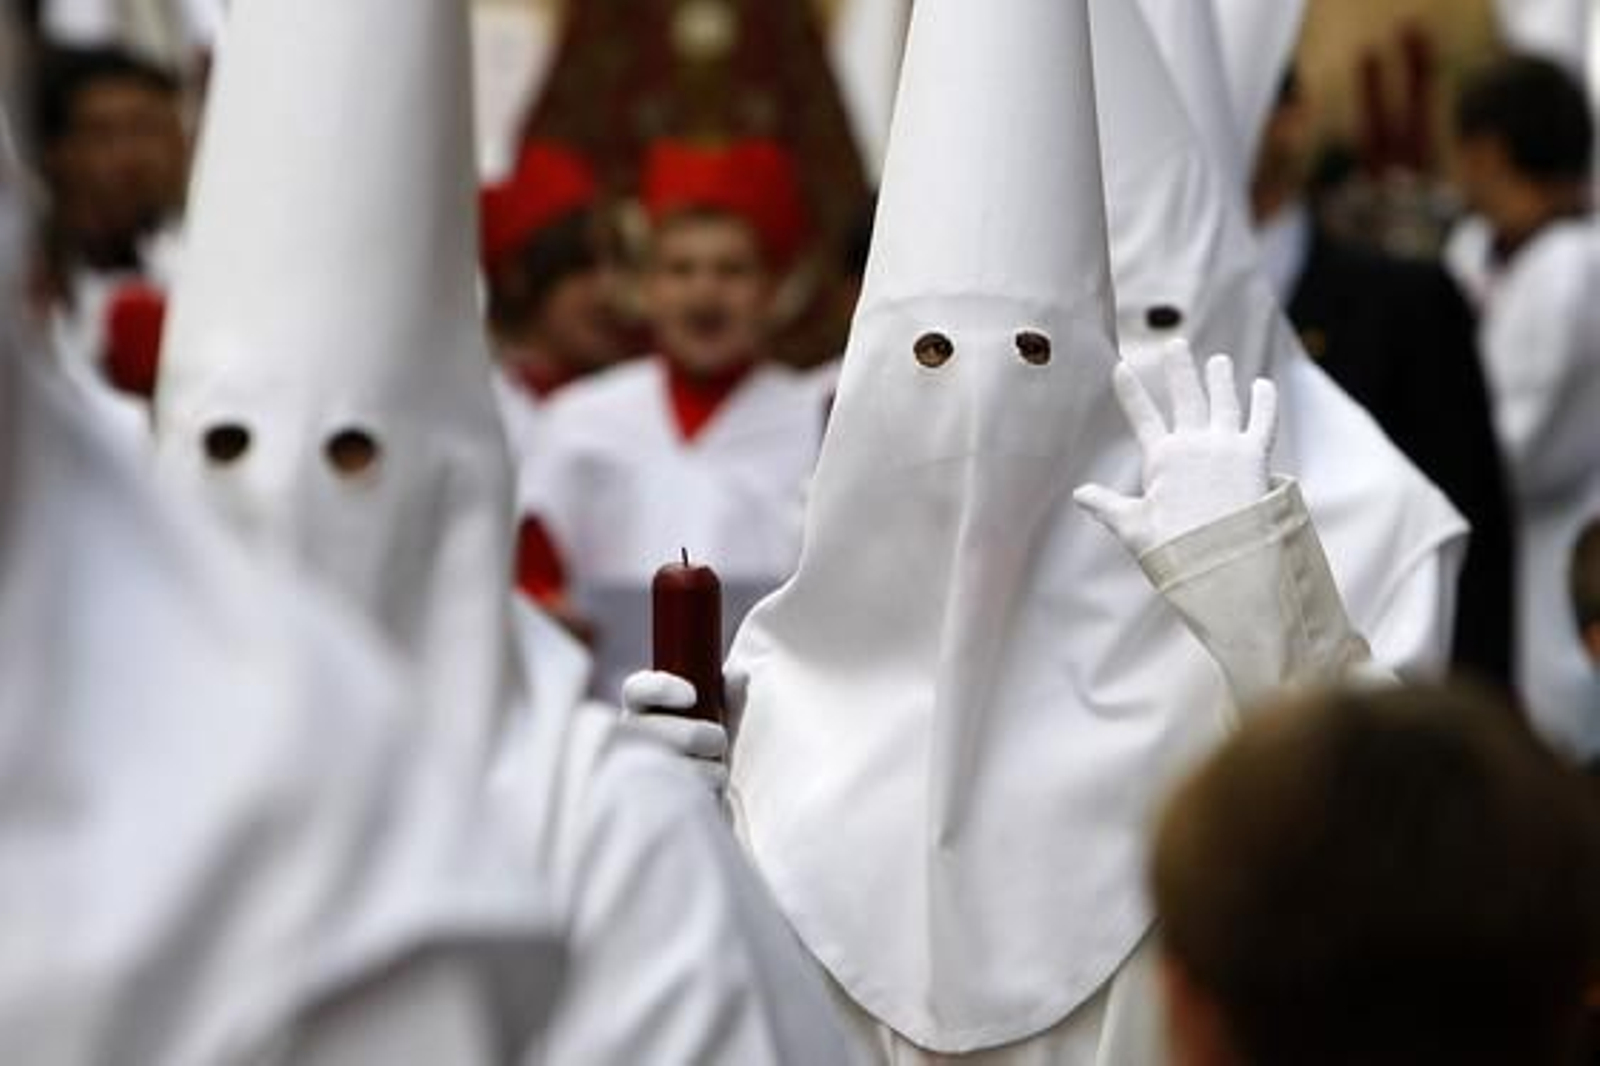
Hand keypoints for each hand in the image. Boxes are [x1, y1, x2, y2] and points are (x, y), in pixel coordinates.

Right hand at [620, 671, 730, 792]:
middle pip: (653, 728)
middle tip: (718, 741)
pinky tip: (709, 794)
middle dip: (694, 734)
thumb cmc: (703, 756)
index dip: (661, 688)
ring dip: (706, 768)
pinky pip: (676, 795)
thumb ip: (729, 700)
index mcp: (641, 710)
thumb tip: (737, 675)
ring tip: (717, 773)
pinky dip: (704, 792)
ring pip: (666, 763)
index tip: (692, 696)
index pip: (637, 689)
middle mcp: (629, 737)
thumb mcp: (720, 726)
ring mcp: (631, 771)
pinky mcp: (644, 803)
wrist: (698, 808)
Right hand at [1075, 339, 1277, 555]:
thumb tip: (1078, 493)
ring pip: (1223, 401)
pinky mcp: (1254, 456)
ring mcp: (1226, 446)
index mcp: (1162, 459)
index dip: (1131, 392)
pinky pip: (1262, 421)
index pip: (1142, 417)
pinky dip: (1264, 401)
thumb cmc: (1176, 551)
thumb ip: (1106, 507)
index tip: (1120, 368)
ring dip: (1220, 379)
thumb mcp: (1133, 529)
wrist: (1224, 563)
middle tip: (1175, 345)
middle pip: (1186, 397)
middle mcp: (1194, 444)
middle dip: (1179, 369)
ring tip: (1218, 361)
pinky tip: (1262, 385)